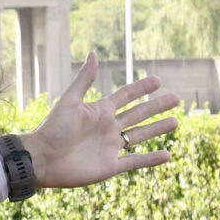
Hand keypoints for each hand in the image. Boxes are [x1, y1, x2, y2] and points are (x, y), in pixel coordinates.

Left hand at [26, 52, 179, 189]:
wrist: (43, 158)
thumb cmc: (53, 128)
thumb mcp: (70, 101)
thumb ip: (84, 79)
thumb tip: (93, 53)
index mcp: (100, 111)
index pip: (126, 96)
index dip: (141, 88)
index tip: (158, 80)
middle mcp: (108, 127)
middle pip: (138, 114)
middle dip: (157, 106)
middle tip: (177, 98)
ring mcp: (110, 147)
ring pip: (140, 136)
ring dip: (158, 129)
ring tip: (176, 122)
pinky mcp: (110, 166)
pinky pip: (135, 161)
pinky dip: (151, 159)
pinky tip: (168, 156)